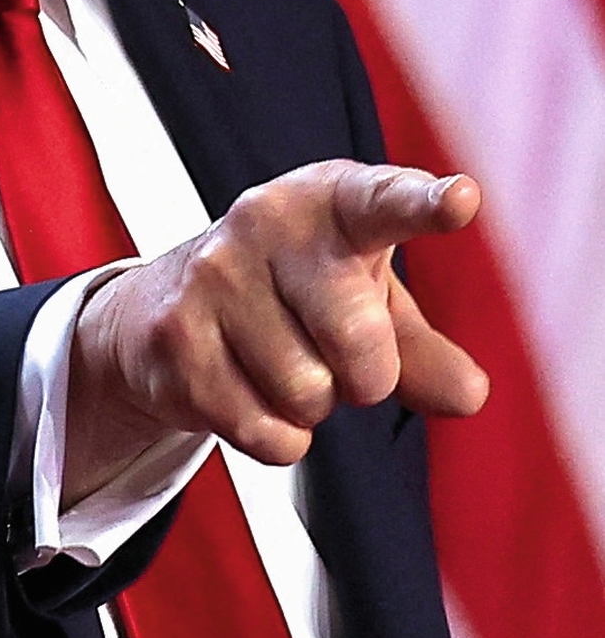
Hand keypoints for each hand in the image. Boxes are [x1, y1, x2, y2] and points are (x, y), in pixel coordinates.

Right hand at [62, 160, 487, 507]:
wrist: (170, 303)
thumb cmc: (296, 294)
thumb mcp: (370, 304)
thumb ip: (424, 350)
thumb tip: (467, 395)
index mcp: (331, 202)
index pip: (383, 201)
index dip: (424, 204)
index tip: (463, 201)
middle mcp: (266, 222)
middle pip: (359, 340)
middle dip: (365, 376)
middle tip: (337, 354)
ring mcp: (214, 276)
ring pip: (308, 395)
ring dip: (310, 405)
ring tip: (279, 360)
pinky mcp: (176, 337)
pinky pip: (266, 432)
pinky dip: (276, 436)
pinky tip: (248, 390)